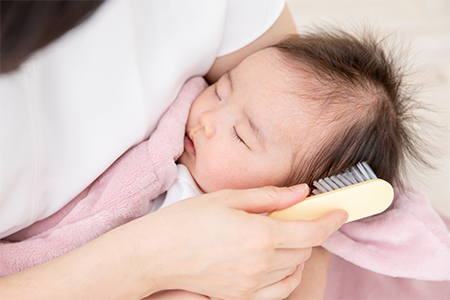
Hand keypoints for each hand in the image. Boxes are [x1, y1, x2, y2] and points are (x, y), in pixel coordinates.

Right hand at [130, 185, 347, 299]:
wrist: (157, 253)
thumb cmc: (188, 221)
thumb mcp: (229, 198)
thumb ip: (271, 196)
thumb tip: (301, 192)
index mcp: (259, 235)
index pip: (311, 231)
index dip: (331, 221)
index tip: (339, 212)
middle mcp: (261, 265)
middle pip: (305, 249)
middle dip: (309, 230)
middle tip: (296, 216)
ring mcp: (252, 285)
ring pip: (294, 268)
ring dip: (297, 250)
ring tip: (280, 235)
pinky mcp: (241, 297)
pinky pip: (279, 290)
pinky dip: (287, 274)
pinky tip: (278, 261)